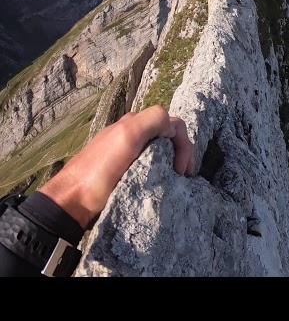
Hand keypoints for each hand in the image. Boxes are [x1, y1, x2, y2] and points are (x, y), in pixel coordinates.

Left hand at [40, 105, 194, 228]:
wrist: (72, 200)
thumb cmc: (101, 170)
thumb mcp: (128, 135)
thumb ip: (153, 120)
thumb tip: (173, 127)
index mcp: (134, 124)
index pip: (173, 124)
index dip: (184, 143)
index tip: (181, 169)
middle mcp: (132, 134)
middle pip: (169, 136)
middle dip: (182, 153)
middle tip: (184, 175)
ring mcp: (128, 153)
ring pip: (162, 151)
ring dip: (174, 162)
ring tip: (177, 180)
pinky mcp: (125, 171)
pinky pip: (151, 164)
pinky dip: (162, 171)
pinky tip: (162, 182)